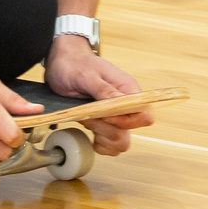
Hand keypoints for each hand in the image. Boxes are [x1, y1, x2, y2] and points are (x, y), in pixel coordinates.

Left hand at [44, 36, 151, 156]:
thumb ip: (105, 90)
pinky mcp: (106, 124)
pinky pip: (111, 145)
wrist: (63, 63)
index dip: (125, 121)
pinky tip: (90, 134)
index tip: (104, 115)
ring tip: (88, 123)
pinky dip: (100, 145)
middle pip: (130, 132)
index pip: (144, 114)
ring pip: (121, 142)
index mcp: (128, 89)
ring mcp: (116, 115)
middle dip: (107, 130)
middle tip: (89, 117)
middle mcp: (126, 104)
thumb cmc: (74, 64)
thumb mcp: (86, 75)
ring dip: (103, 138)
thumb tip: (122, 103)